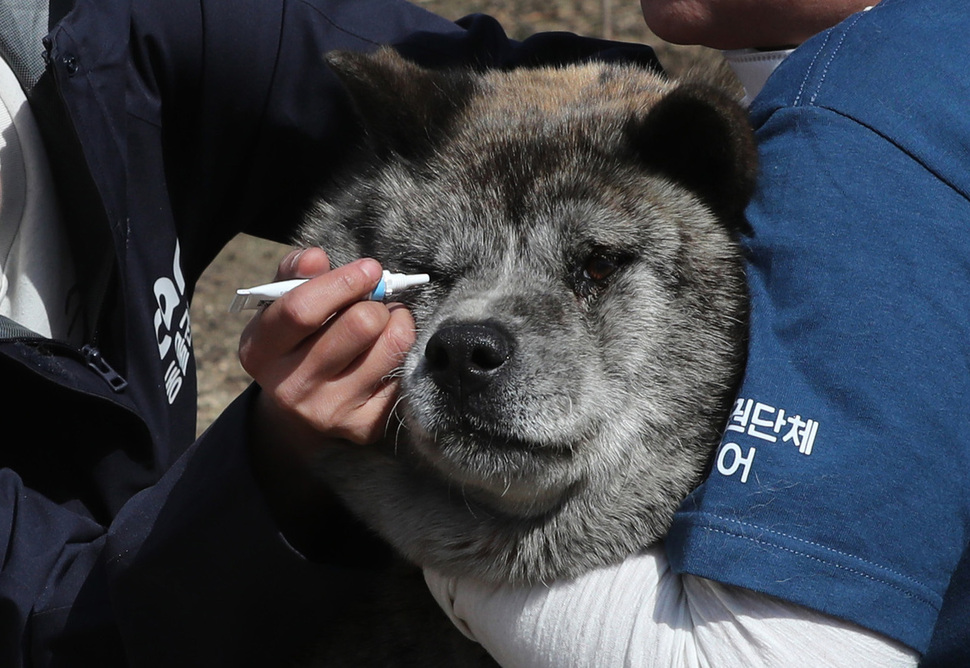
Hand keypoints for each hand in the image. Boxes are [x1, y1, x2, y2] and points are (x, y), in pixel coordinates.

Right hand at [239, 247, 414, 445]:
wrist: (298, 412)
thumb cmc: (296, 341)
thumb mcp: (280, 307)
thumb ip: (294, 276)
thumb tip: (316, 258)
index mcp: (260, 351)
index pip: (302, 309)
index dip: (343, 282)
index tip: (370, 268)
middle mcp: (291, 386)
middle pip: (358, 326)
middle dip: (376, 302)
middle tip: (376, 299)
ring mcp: (329, 411)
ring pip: (389, 347)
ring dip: (397, 323)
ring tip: (385, 321)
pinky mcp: (363, 426)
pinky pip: (403, 372)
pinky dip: (403, 352)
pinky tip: (387, 350)